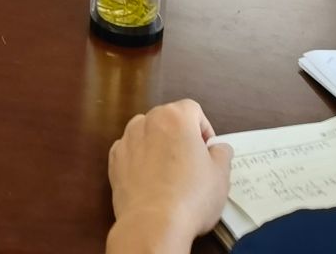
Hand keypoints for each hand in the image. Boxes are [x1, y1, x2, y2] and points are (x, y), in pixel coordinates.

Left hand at [107, 101, 230, 251]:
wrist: (153, 224)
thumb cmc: (191, 197)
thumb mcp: (220, 175)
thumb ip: (222, 153)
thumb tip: (218, 148)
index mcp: (175, 117)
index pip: (193, 110)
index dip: (204, 129)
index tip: (208, 150)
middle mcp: (147, 121)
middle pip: (168, 119)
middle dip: (180, 136)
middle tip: (192, 163)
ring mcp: (127, 140)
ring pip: (146, 133)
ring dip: (158, 145)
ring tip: (169, 173)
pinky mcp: (114, 160)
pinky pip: (130, 152)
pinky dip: (140, 160)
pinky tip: (151, 181)